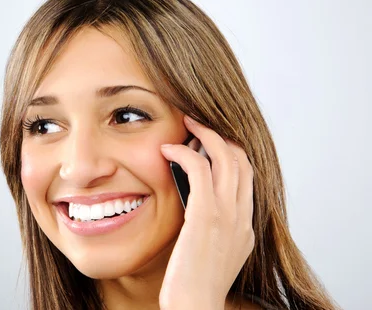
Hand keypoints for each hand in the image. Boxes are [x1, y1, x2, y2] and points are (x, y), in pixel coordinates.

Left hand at [158, 115, 254, 309]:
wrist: (195, 307)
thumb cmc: (194, 286)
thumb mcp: (212, 255)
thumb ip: (212, 230)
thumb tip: (196, 209)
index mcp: (245, 227)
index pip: (247, 177)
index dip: (231, 152)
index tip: (210, 142)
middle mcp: (242, 217)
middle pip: (242, 161)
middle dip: (221, 136)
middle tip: (198, 124)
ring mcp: (228, 215)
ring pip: (226, 158)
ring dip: (205, 134)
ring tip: (186, 123)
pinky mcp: (206, 215)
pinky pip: (199, 169)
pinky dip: (184, 152)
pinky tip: (168, 150)